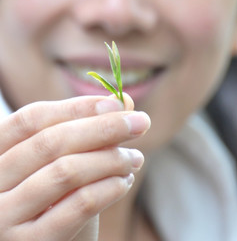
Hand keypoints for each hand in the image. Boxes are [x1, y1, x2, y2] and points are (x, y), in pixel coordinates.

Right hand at [0, 94, 149, 239]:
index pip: (32, 118)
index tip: (116, 103)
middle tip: (140, 122)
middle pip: (50, 142)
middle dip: (103, 128)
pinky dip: (107, 189)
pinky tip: (124, 181)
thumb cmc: (50, 198)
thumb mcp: (58, 161)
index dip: (77, 107)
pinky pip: (76, 206)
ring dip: (110, 160)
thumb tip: (123, 102)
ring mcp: (3, 216)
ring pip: (65, 172)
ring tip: (134, 158)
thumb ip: (84, 132)